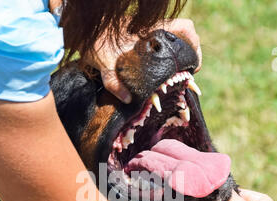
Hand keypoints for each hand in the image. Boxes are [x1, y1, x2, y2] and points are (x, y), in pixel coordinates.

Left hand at [87, 19, 201, 103]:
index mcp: (150, 30)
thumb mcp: (102, 60)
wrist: (81, 26)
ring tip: (176, 79)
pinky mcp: (141, 41)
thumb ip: (113, 80)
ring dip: (178, 60)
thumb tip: (128, 99)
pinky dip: (165, 61)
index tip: (194, 67)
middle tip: (187, 77)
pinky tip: (158, 77)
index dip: (195, 45)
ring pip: (174, 43)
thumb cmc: (93, 39)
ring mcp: (148, 35)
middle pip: (184, 36)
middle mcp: (152, 31)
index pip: (184, 28)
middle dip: (190, 57)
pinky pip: (161, 48)